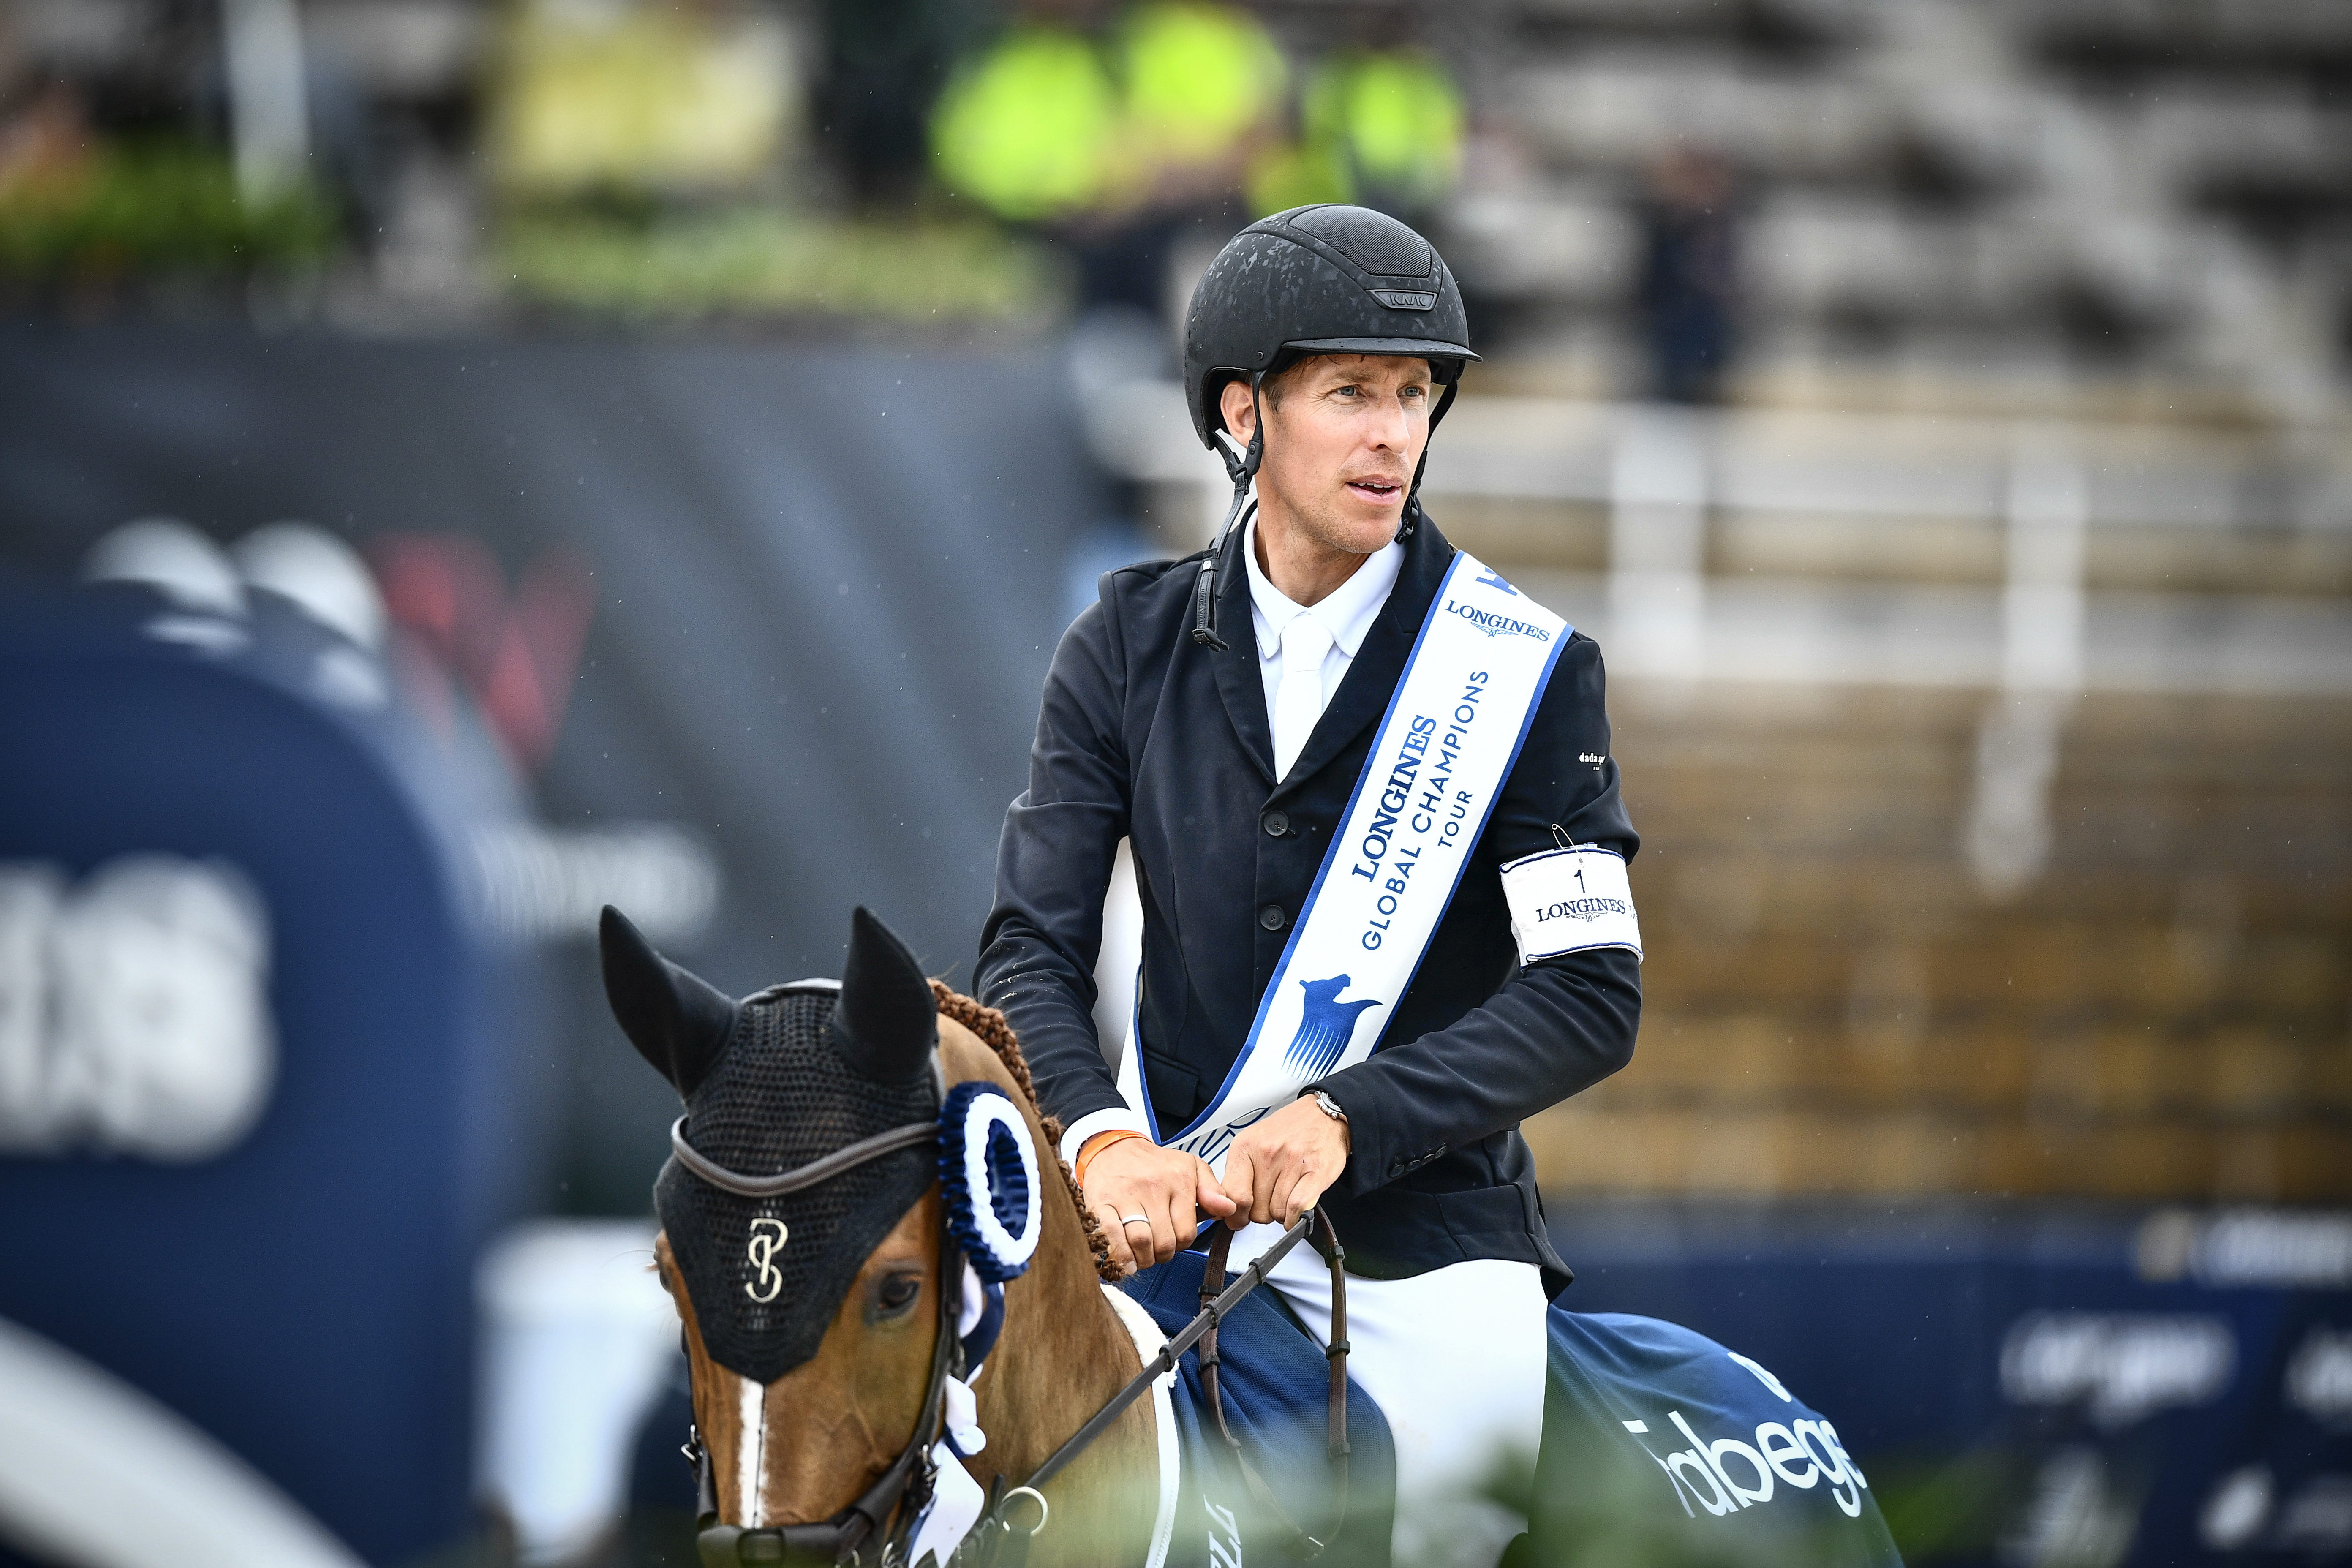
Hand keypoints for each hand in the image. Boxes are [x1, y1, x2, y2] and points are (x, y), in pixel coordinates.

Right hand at [1082, 1137, 1234, 1274]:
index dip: (1182, 1244)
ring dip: (1143, 1259)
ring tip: (1142, 1255)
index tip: (1175, 1240)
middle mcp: (1153, 1187)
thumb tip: (1230, 1208)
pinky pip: (1113, 1237)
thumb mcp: (1190, 1167)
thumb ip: (1213, 1189)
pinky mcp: (1102, 1203)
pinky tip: (1125, 1259)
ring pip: (1141, 1242)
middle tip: (1157, 1250)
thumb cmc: (1153, 1164)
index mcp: (1178, 1179)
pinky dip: (1120, 1255)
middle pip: (1165, 1242)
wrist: (1112, 1149)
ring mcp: (1126, 1196)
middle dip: (1163, 1255)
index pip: (1187, 1232)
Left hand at [1220, 1096, 1349, 1229]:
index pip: (1234, 1195)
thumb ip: (1239, 1175)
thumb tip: (1231, 1211)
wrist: (1322, 1114)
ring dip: (1281, 1214)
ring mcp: (1292, 1162)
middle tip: (1269, 1200)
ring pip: (1277, 1212)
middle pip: (1256, 1210)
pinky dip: (1295, 1218)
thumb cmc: (1286, 1131)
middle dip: (1262, 1213)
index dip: (1237, 1215)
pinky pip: (1297, 1208)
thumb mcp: (1252, 1143)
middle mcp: (1267, 1153)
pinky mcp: (1316, 1172)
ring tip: (1285, 1197)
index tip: (1240, 1219)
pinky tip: (1295, 1212)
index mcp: (1246, 1146)